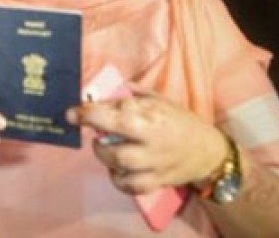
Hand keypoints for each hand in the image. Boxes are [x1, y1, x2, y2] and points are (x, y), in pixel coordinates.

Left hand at [66, 86, 227, 194]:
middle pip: (114, 149)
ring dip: (105, 158)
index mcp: (150, 117)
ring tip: (106, 149)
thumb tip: (100, 91)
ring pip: (120, 168)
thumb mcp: (158, 100)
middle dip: (96, 142)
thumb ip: (130, 96)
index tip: (71, 114)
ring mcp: (154, 165)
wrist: (208, 151)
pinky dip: (118, 179)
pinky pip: (130, 186)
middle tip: (96, 134)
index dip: (88, 115)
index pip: (114, 116)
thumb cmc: (179, 120)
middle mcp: (151, 143)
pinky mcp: (157, 182)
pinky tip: (117, 169)